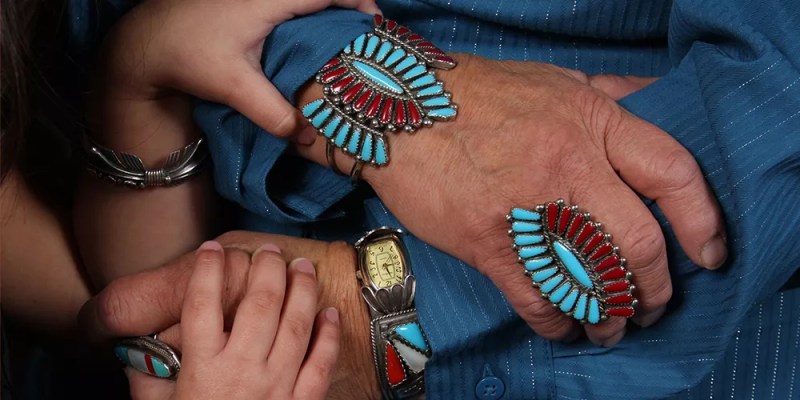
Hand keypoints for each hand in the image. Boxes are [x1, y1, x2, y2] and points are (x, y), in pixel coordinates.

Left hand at [92, 0, 380, 145]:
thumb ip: (271, 112)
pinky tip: (312, 36)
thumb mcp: (232, 86)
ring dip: (328, 6)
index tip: (375, 27)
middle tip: (364, 37)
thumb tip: (305, 138)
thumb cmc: (187, 56)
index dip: (359, 4)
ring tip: (344, 37)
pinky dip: (309, 9)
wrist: (144, 41)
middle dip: (349, 5)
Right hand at [124, 241, 340, 399]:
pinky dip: (328, 335)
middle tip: (267, 250)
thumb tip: (137, 351)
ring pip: (295, 325)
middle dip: (264, 269)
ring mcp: (277, 386)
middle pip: (258, 305)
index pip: (201, 306)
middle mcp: (242, 371)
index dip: (206, 271)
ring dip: (301, 290)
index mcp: (202, 370)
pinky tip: (329, 312)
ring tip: (301, 266)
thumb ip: (147, 379)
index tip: (211, 250)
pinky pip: (322, 363)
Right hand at [304, 55, 726, 345]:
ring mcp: (526, 210)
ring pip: (592, 282)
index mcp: (591, 123)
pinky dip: (558, 325)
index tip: (708, 255)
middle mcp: (567, 168)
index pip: (673, 176)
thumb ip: (612, 94)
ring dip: (610, 316)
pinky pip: (538, 301)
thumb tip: (658, 102)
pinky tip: (563, 327)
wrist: (399, 109)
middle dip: (655, 288)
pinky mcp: (488, 245)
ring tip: (612, 326)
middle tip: (652, 303)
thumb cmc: (479, 94)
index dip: (702, 222)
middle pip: (639, 244)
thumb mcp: (556, 78)